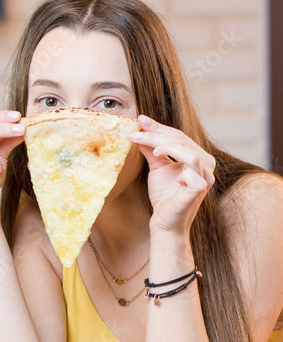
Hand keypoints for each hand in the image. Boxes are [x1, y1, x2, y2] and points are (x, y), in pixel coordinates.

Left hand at [131, 115, 214, 234]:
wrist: (165, 222)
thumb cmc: (163, 195)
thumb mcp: (156, 167)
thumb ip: (150, 150)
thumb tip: (138, 131)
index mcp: (197, 157)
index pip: (179, 136)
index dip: (159, 127)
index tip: (139, 119)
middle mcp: (205, 165)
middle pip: (182, 141)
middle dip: (157, 134)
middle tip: (136, 131)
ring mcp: (204, 178)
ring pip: (189, 154)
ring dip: (166, 146)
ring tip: (148, 148)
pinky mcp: (199, 191)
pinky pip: (192, 175)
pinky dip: (179, 168)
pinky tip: (166, 169)